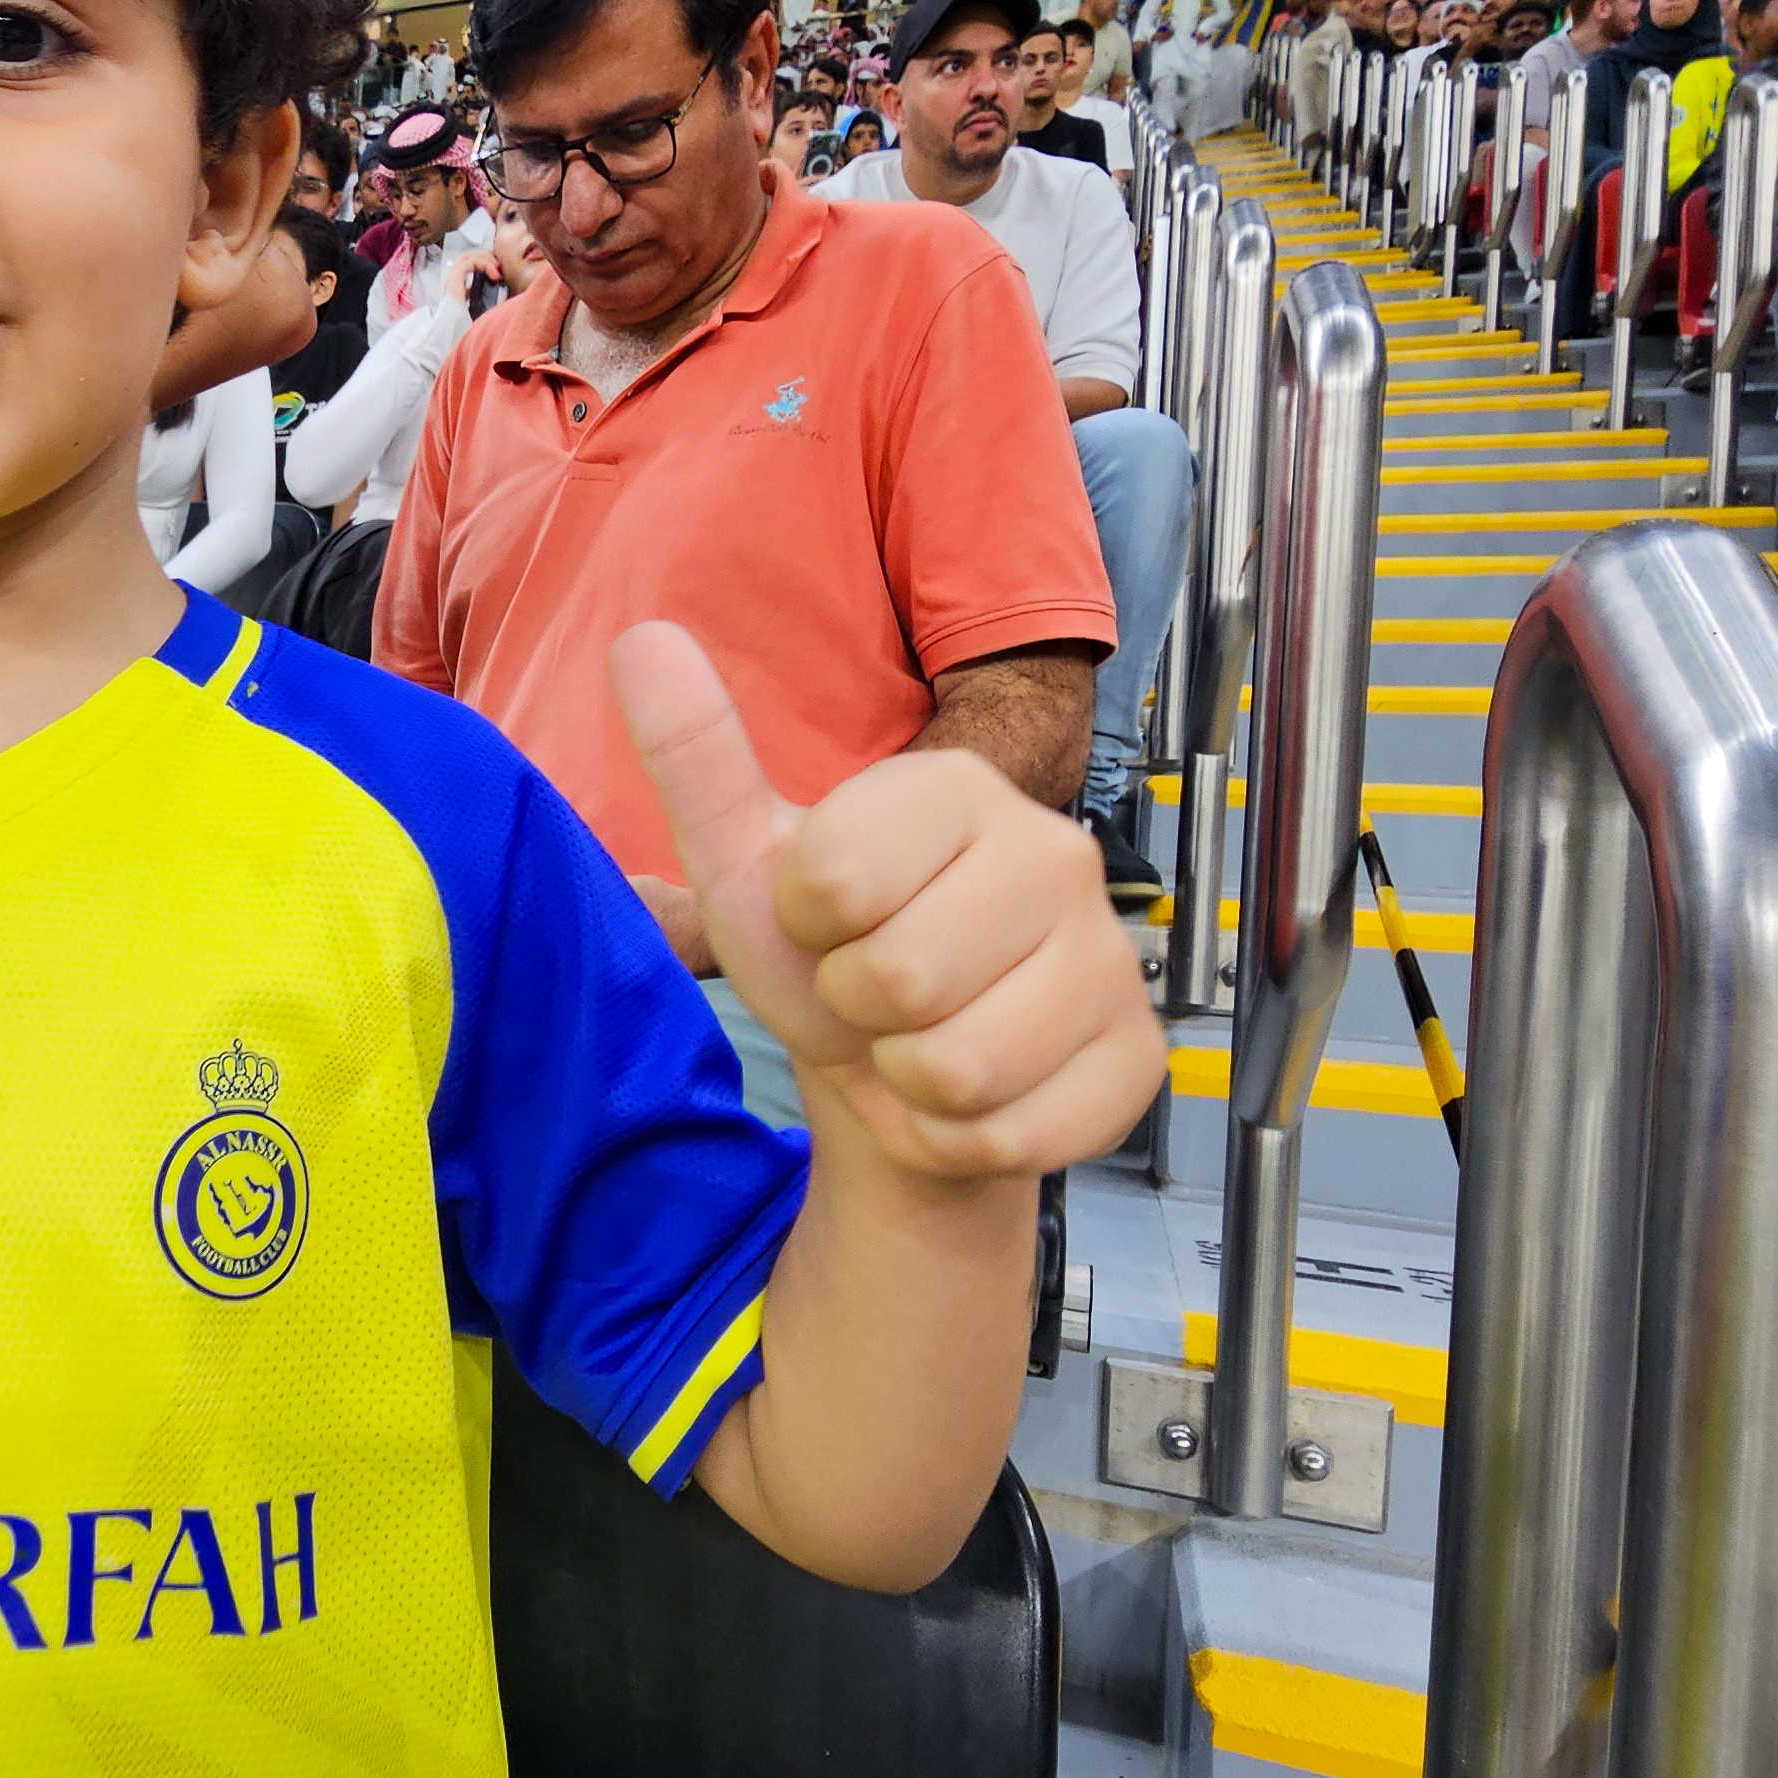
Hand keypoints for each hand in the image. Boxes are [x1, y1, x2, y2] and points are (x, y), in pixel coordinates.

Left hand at [615, 622, 1163, 1176]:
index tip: (827, 921)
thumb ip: (698, 756)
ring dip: (910, 1083)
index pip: (836, 878)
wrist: (908, 1076)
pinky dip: (963, 1139)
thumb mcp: (749, 864)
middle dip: (859, 1010)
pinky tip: (973, 1099)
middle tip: (878, 994)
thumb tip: (643, 638)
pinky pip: (1012, 1132)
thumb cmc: (835, 954)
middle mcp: (1056, 854)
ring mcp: (1109, 959)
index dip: (808, 925)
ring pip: (957, 1067)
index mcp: (959, 788)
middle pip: (900, 978)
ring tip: (922, 1043)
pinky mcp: (1135, 1059)